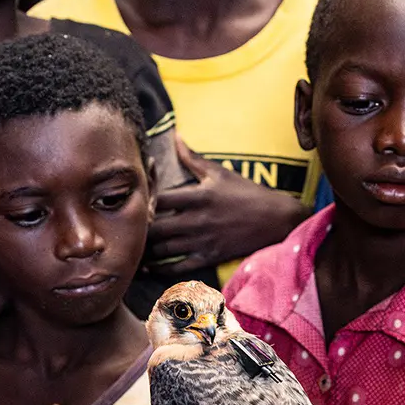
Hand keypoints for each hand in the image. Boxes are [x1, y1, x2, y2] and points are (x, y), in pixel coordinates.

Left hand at [146, 138, 308, 273]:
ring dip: (146, 249)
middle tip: (127, 227)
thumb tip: (175, 136)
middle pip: (156, 227)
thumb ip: (193, 158)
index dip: (143, 201)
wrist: (276, 220)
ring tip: (132, 246)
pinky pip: (179, 267)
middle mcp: (198, 220)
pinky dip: (161, 269)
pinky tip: (148, 266)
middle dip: (140, 228)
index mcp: (199, 196)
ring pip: (164, 250)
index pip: (160, 199)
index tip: (135, 202)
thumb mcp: (220, 173)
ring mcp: (203, 241)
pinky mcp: (210, 257)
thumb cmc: (248, 193)